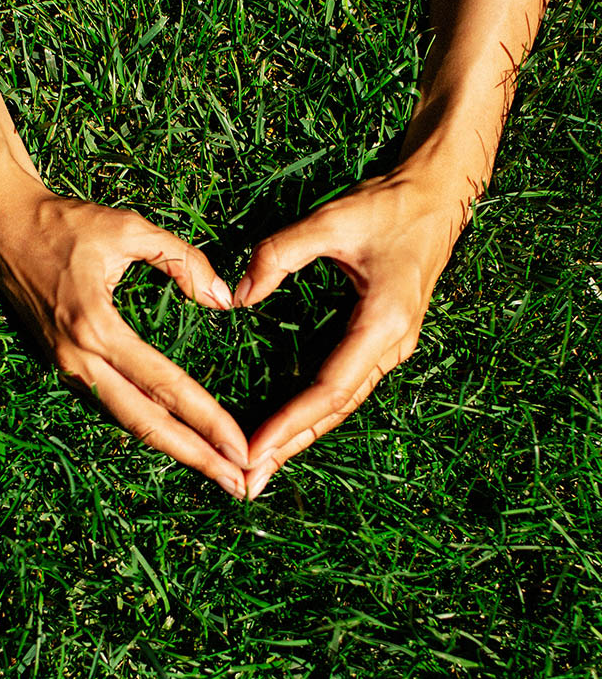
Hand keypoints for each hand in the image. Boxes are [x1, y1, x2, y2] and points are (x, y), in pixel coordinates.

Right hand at [0, 188, 248, 497]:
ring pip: (125, 420)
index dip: (206, 418)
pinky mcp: (61, 365)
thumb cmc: (63, 223)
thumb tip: (224, 299)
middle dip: (194, 457)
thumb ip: (182, 261)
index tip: (240, 446)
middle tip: (238, 485)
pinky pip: (109, 404)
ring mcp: (65, 366)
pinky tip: (172, 437)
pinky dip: (144, 427)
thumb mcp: (128, 228)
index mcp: (96, 325)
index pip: (164, 384)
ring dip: (171, 448)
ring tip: (213, 469)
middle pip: (144, 423)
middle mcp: (79, 358)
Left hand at [235, 162, 469, 498]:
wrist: (439, 195)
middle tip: (249, 484)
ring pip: (342, 403)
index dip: (290, 424)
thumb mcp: (332, 220)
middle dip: (292, 445)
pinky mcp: (384, 339)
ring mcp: (392, 346)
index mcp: (382, 323)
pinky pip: (346, 385)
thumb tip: (239, 296)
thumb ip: (280, 254)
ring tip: (265, 466)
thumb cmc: (390, 206)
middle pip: (335, 409)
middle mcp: (392, 346)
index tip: (253, 453)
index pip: (329, 389)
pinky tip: (293, 427)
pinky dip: (317, 411)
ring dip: (304, 435)